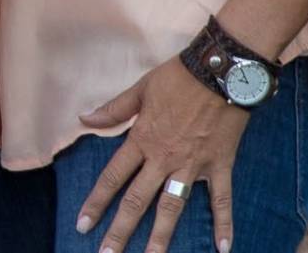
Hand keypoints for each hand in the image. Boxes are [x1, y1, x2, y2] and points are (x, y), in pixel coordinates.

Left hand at [75, 57, 249, 252]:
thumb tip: (84, 119)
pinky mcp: (219, 166)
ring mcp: (192, 166)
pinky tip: (223, 249)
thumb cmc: (178, 77)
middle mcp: (163, 159)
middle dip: (121, 231)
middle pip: (137, 201)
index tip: (83, 225)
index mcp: (141, 140)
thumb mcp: (140, 89)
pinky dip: (224, 224)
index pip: (113, 178)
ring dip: (161, 237)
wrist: (221, 71)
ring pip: (173, 208)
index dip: (96, 203)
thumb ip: (114, 110)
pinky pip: (221, 200)